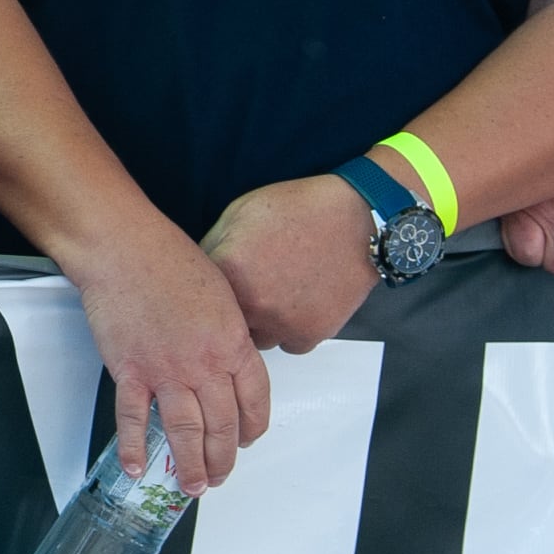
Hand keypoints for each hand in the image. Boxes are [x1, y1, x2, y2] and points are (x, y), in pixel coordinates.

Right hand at [64, 218, 270, 486]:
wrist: (125, 249)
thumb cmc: (169, 260)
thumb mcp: (221, 294)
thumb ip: (228, 333)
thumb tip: (228, 358)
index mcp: (233, 344)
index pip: (254, 401)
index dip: (252, 429)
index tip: (246, 441)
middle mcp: (205, 365)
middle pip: (223, 426)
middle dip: (223, 459)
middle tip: (218, 477)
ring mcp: (167, 372)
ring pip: (185, 432)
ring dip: (190, 466)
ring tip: (192, 486)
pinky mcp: (130, 372)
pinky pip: (134, 419)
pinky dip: (134, 447)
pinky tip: (137, 467)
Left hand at [198, 174, 388, 353]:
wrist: (354, 217)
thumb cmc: (299, 209)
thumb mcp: (240, 213)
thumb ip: (214, 246)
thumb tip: (200, 268)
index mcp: (228, 270)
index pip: (198, 294)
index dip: (210, 285)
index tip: (219, 280)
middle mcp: (252, 303)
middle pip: (226, 322)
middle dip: (234, 307)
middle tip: (254, 285)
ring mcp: (282, 323)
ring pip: (257, 338)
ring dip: (262, 322)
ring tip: (278, 293)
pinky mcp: (311, 334)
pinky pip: (289, 345)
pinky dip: (291, 330)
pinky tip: (298, 304)